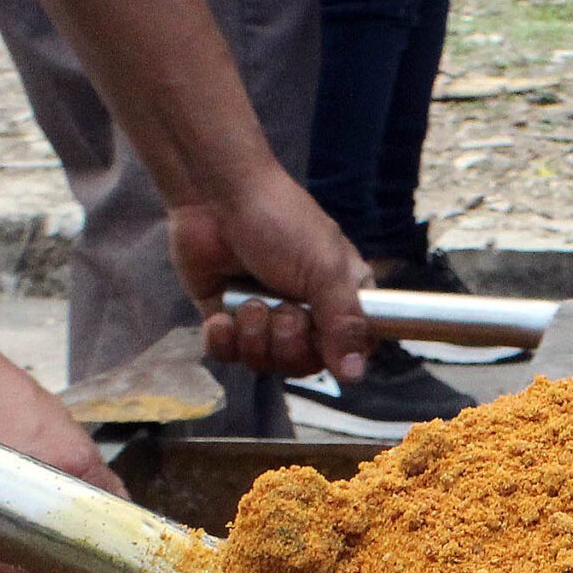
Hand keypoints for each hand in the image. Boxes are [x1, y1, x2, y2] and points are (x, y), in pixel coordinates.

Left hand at [173, 165, 371, 381]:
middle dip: (287, 341)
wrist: (216, 196)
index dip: (336, 355)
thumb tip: (356, 376)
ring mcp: (265, 317)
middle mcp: (307, 312)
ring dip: (254, 336)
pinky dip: (223, 340)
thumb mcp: (326, 271)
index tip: (321, 337)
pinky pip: (227, 356)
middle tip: (282, 309)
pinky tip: (222, 316)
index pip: (351, 350)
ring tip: (249, 303)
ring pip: (264, 363)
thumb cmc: (282, 221)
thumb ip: (344, 325)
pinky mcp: (226, 318)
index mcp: (342, 298)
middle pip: (303, 364)